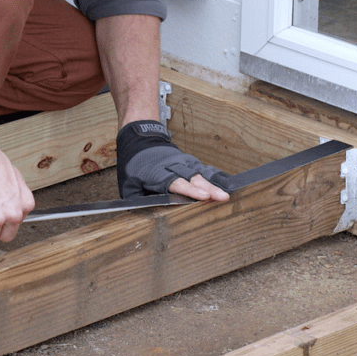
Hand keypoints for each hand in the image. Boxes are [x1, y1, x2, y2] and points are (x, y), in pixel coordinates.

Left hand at [116, 120, 230, 200]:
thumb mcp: (128, 183)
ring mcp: (183, 163)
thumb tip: (140, 213)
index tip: (203, 197)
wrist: (141, 142)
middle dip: (208, 188)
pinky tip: (228, 184)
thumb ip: (136, 198)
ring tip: (227, 194)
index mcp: (157, 173)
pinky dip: (216, 176)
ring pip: (201, 173)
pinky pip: (205, 169)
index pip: (175, 183)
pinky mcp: (190, 162)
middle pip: (193, 178)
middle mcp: (173, 167)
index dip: (190, 190)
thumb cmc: (135, 167)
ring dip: (215, 184)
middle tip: (222, 197)